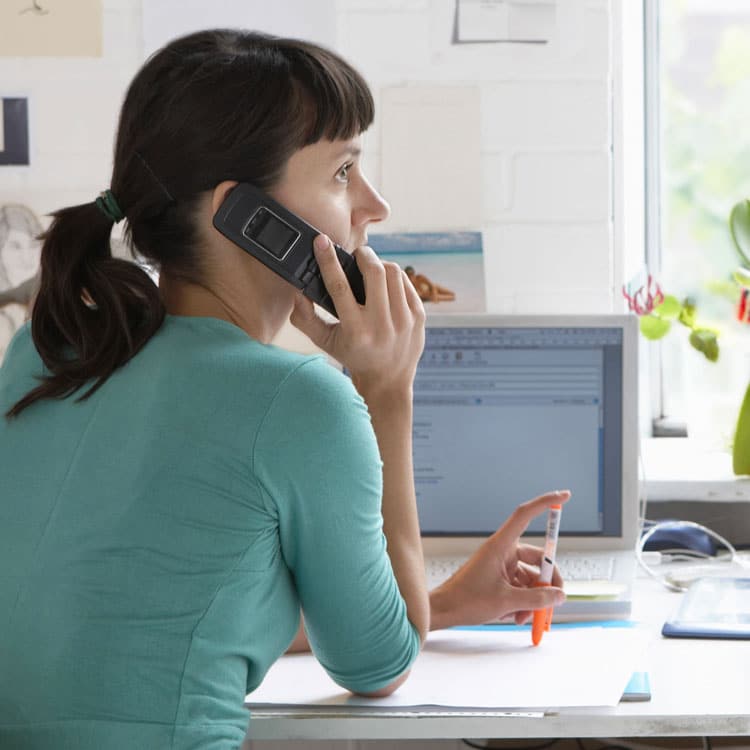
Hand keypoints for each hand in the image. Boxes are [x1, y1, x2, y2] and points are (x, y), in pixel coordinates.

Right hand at [290, 234, 424, 399]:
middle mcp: (382, 326)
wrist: (388, 379)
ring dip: (379, 264)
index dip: (328, 260)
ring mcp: (404, 320)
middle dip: (363, 255)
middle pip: (374, 271)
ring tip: (371, 270)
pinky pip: (406, 282)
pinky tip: (385, 284)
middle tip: (356, 255)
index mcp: (356, 331)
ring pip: (393, 272)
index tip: (322, 241)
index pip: (340, 287)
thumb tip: (297, 291)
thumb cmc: (353, 356)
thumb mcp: (325, 341)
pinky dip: (393, 277)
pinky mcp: (419, 316)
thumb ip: (305, 318)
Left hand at [429, 490, 570, 629]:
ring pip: (529, 577)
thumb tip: (559, 595)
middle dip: (547, 581)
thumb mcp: (507, 601)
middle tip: (555, 600)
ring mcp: (501, 565)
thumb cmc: (466, 600)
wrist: (444, 611)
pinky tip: (516, 616)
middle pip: (537, 558)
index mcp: (501, 545)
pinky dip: (522, 601)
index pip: (525, 515)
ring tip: (524, 617)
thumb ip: (537, 598)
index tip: (564, 495)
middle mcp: (502, 551)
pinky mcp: (499, 578)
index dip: (545, 503)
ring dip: (533, 598)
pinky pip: (520, 586)